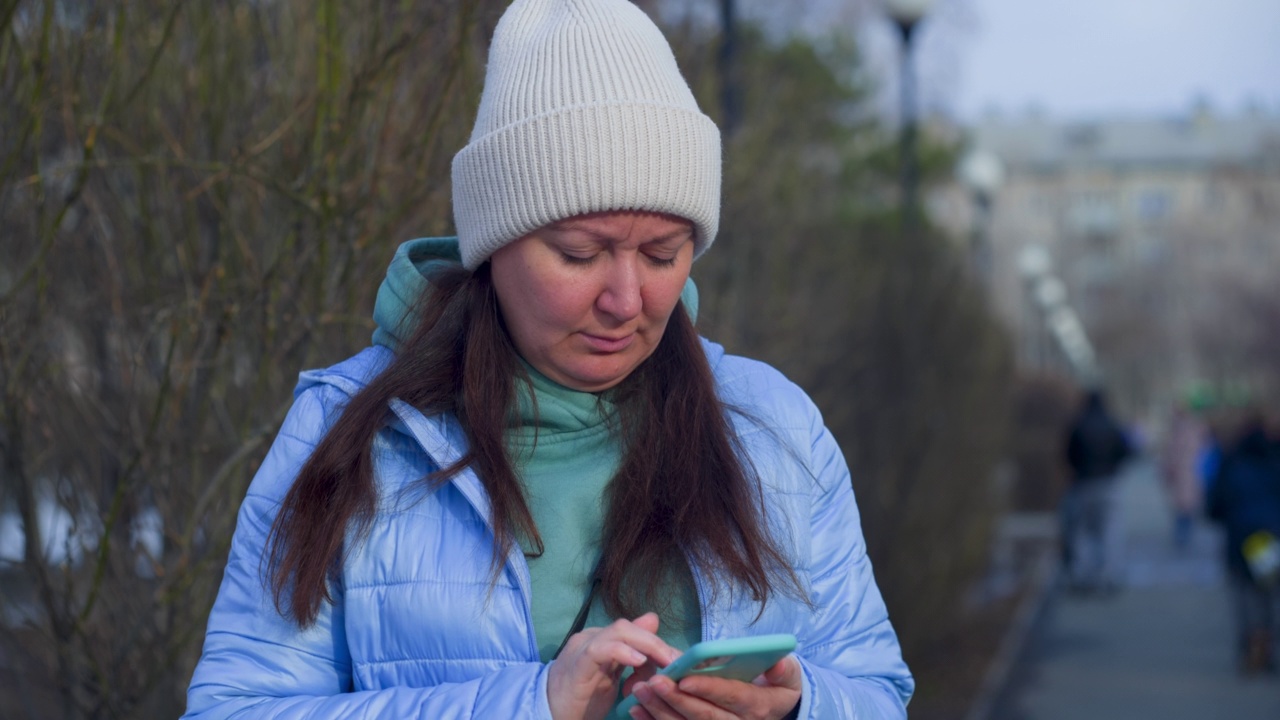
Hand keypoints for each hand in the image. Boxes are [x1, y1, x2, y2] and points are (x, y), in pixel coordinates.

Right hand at [548, 613, 677, 719]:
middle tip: (678, 663)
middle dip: (656, 643)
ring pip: (618, 632)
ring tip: (666, 663)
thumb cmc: (582, 700)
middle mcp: (592, 638)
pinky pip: (600, 649)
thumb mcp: (615, 680)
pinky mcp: (577, 664)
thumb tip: (655, 627)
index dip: (658, 644)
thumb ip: (635, 659)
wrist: (550, 715)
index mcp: (601, 641)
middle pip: (628, 627)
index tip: (680, 662)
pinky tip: (639, 662)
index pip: (634, 631)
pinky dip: (622, 651)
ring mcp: (583, 648)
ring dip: (647, 645)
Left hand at [624, 655, 801, 719]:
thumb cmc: (777, 687)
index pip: (732, 698)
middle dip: (676, 700)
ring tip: (639, 691)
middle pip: (705, 716)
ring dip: (660, 711)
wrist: (775, 713)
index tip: (684, 679)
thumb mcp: (790, 677)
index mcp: (758, 707)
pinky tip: (637, 710)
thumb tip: (778, 662)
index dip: (708, 689)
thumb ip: (783, 670)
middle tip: (653, 682)